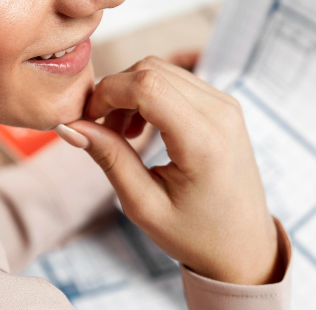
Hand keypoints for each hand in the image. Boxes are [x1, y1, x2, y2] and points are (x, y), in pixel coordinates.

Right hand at [60, 56, 278, 284]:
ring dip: (131, 93)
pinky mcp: (225, 105)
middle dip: (115, 91)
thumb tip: (71, 125)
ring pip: (163, 70)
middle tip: (100, 131)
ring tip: (122, 136)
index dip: (106, 93)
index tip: (86, 120)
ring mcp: (227, 104)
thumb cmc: (196, 234)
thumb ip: (110, 159)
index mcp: (204, 141)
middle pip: (152, 70)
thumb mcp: (144, 206)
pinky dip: (150, 95)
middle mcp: (221, 113)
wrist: (244, 245)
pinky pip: (178, 80)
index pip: (147, 85)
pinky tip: (143, 129)